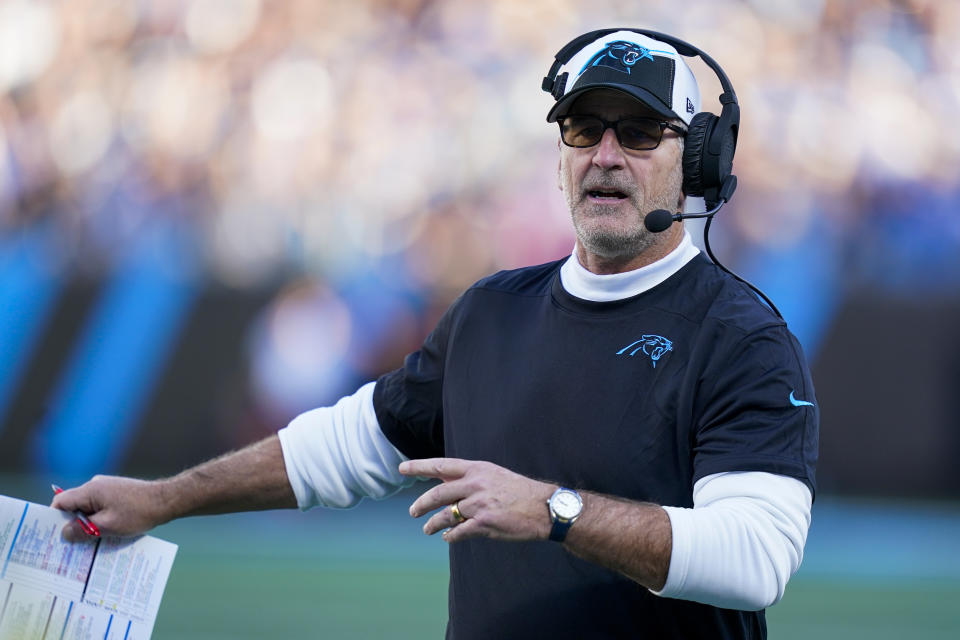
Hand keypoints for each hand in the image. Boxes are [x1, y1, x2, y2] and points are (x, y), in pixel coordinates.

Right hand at [50, 475, 169, 541]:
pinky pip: (101, 507)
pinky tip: (104, 534)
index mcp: (90, 490)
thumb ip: (83, 530)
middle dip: (72, 524)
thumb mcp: (107, 526)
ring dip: (88, 524)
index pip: (61, 502)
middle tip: (70, 545)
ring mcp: (107, 488)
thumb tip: (64, 533)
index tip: (53, 536)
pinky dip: (99, 519)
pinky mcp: (117, 493)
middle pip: (74, 506)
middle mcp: (96, 486)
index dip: (54, 519)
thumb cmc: (138, 512)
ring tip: (88, 543)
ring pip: (88, 508)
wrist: (166, 501)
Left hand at [399, 458, 554, 543]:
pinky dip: (450, 536)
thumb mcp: (493, 475)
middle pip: (438, 493)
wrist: (544, 507)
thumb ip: (470, 479)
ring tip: (427, 528)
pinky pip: (458, 532)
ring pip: (445, 515)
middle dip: (421, 504)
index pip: (442, 466)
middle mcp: (475, 484)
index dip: (420, 466)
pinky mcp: (484, 524)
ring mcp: (478, 505)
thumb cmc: (518, 491)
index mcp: (477, 469)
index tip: (402, 468)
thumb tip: (445, 484)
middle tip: (413, 511)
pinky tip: (448, 537)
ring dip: (433, 523)